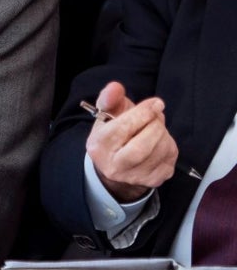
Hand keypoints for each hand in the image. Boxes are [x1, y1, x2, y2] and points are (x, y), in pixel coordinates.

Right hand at [86, 81, 178, 202]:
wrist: (117, 165)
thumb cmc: (113, 133)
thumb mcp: (107, 114)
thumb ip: (110, 98)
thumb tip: (115, 87)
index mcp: (98, 146)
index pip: (122, 129)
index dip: (143, 113)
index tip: (156, 103)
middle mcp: (114, 166)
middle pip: (143, 145)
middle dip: (155, 125)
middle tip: (156, 115)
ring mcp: (134, 176)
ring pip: (160, 151)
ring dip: (164, 134)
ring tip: (156, 127)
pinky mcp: (152, 181)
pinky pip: (169, 160)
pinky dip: (169, 146)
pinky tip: (159, 142)